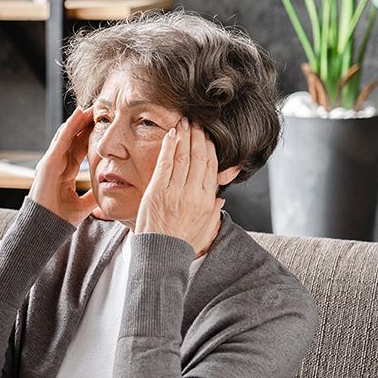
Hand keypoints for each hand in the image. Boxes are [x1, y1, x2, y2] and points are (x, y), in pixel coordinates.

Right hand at [28, 107, 100, 226]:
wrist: (45, 229)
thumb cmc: (59, 220)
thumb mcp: (84, 205)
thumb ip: (94, 195)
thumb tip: (108, 189)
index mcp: (64, 174)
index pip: (78, 150)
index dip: (89, 138)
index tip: (102, 127)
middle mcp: (56, 165)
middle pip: (72, 140)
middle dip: (84, 125)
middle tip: (98, 111)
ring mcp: (50, 163)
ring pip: (66, 136)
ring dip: (77, 121)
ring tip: (89, 108)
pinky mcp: (47, 163)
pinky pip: (60, 141)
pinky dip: (69, 127)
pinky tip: (78, 115)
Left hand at [134, 118, 224, 252]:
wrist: (161, 255)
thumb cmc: (182, 244)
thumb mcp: (205, 230)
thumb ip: (214, 212)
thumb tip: (220, 199)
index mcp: (207, 201)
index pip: (211, 167)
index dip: (210, 148)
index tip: (208, 136)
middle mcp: (194, 194)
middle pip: (199, 158)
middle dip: (199, 137)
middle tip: (198, 122)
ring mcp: (175, 192)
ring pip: (184, 157)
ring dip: (185, 136)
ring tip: (186, 122)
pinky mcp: (157, 192)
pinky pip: (165, 164)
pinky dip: (170, 146)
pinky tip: (172, 133)